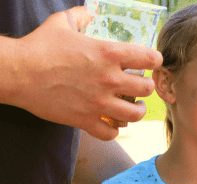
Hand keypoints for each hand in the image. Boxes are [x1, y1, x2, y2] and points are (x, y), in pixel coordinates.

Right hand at [11, 6, 162, 140]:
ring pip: (136, 115)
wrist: (16, 72)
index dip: (155, 60)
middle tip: (139, 87)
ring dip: (137, 111)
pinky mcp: (85, 120)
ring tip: (133, 107)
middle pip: (147, 88)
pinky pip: (112, 133)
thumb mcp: (61, 23)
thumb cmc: (39, 46)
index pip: (150, 58)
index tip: (151, 62)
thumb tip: (89, 11)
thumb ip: (80, 16)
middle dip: (146, 87)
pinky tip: (112, 123)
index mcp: (109, 53)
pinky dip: (114, 130)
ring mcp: (99, 102)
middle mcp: (109, 79)